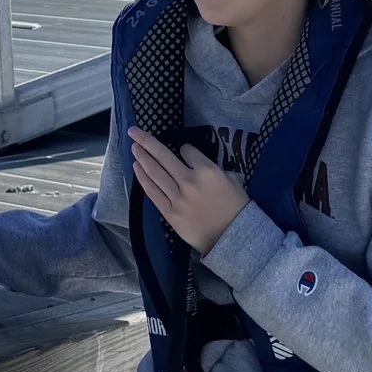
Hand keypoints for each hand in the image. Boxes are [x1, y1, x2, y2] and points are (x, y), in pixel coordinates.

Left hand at [130, 128, 248, 253]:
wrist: (233, 238)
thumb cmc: (237, 210)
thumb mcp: (234, 182)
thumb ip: (216, 171)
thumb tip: (201, 167)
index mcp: (208, 171)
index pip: (188, 151)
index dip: (185, 149)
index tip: (184, 152)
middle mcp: (189, 181)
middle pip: (163, 156)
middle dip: (147, 141)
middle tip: (134, 132)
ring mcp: (177, 198)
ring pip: (155, 172)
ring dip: (142, 157)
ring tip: (134, 147)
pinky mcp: (170, 213)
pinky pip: (153, 193)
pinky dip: (143, 179)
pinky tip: (136, 168)